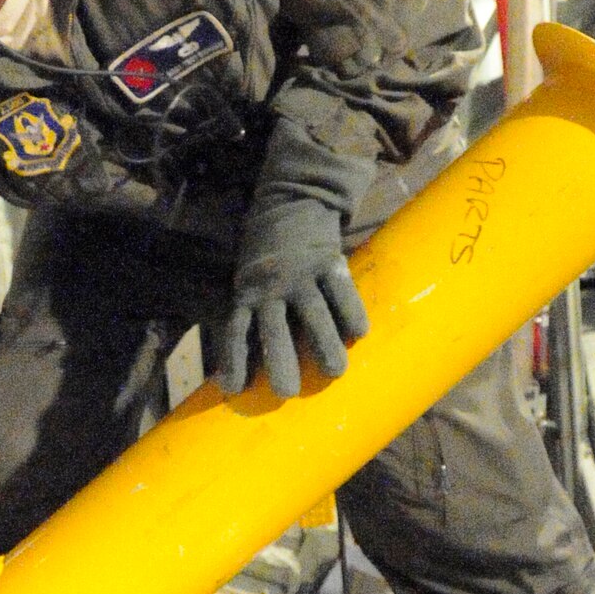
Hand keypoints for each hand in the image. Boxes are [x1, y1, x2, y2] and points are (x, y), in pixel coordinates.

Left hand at [218, 195, 368, 399]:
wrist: (292, 201)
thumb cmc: (267, 258)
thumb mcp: (248, 280)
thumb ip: (252, 315)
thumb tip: (244, 370)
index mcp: (247, 292)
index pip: (236, 329)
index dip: (234, 359)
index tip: (235, 389)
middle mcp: (271, 285)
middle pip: (273, 326)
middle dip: (278, 359)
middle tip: (286, 391)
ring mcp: (301, 273)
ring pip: (312, 312)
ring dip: (323, 343)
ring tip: (335, 372)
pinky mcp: (329, 260)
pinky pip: (342, 290)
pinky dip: (351, 312)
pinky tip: (360, 334)